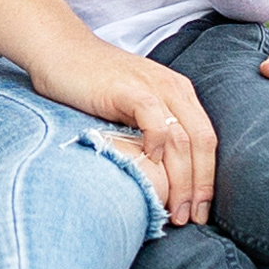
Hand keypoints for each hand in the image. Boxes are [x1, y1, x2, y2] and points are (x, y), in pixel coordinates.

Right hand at [25, 34, 219, 224]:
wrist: (59, 51)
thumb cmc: (92, 85)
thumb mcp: (133, 106)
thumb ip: (152, 131)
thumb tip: (163, 179)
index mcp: (180, 93)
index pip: (208, 141)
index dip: (207, 179)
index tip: (200, 211)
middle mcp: (173, 89)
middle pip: (202, 143)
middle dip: (199, 186)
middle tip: (190, 218)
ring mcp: (152, 86)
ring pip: (182, 139)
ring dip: (181, 180)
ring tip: (173, 208)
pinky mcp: (127, 88)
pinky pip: (154, 119)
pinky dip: (157, 145)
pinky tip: (150, 165)